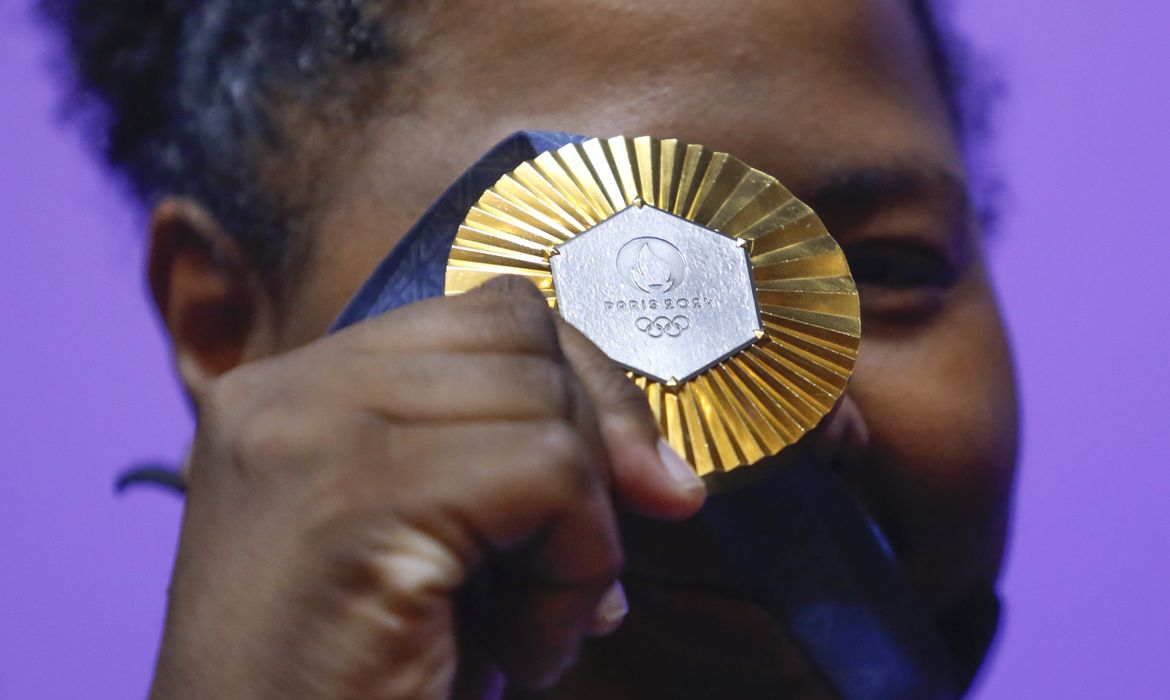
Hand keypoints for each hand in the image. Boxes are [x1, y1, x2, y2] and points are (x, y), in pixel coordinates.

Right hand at [149, 277, 705, 698]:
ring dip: (580, 529)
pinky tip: (524, 651)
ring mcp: (311, 433)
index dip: (583, 392)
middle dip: (592, 453)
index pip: (489, 315)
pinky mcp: (354, 499)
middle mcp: (288, 393)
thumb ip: (512, 469)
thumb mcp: (442, 550)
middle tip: (569, 581)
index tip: (631, 488)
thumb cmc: (364, 689)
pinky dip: (575, 566)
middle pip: (522, 337)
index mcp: (295, 393)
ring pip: (543, 400)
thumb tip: (659, 471)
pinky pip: (546, 473)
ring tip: (530, 628)